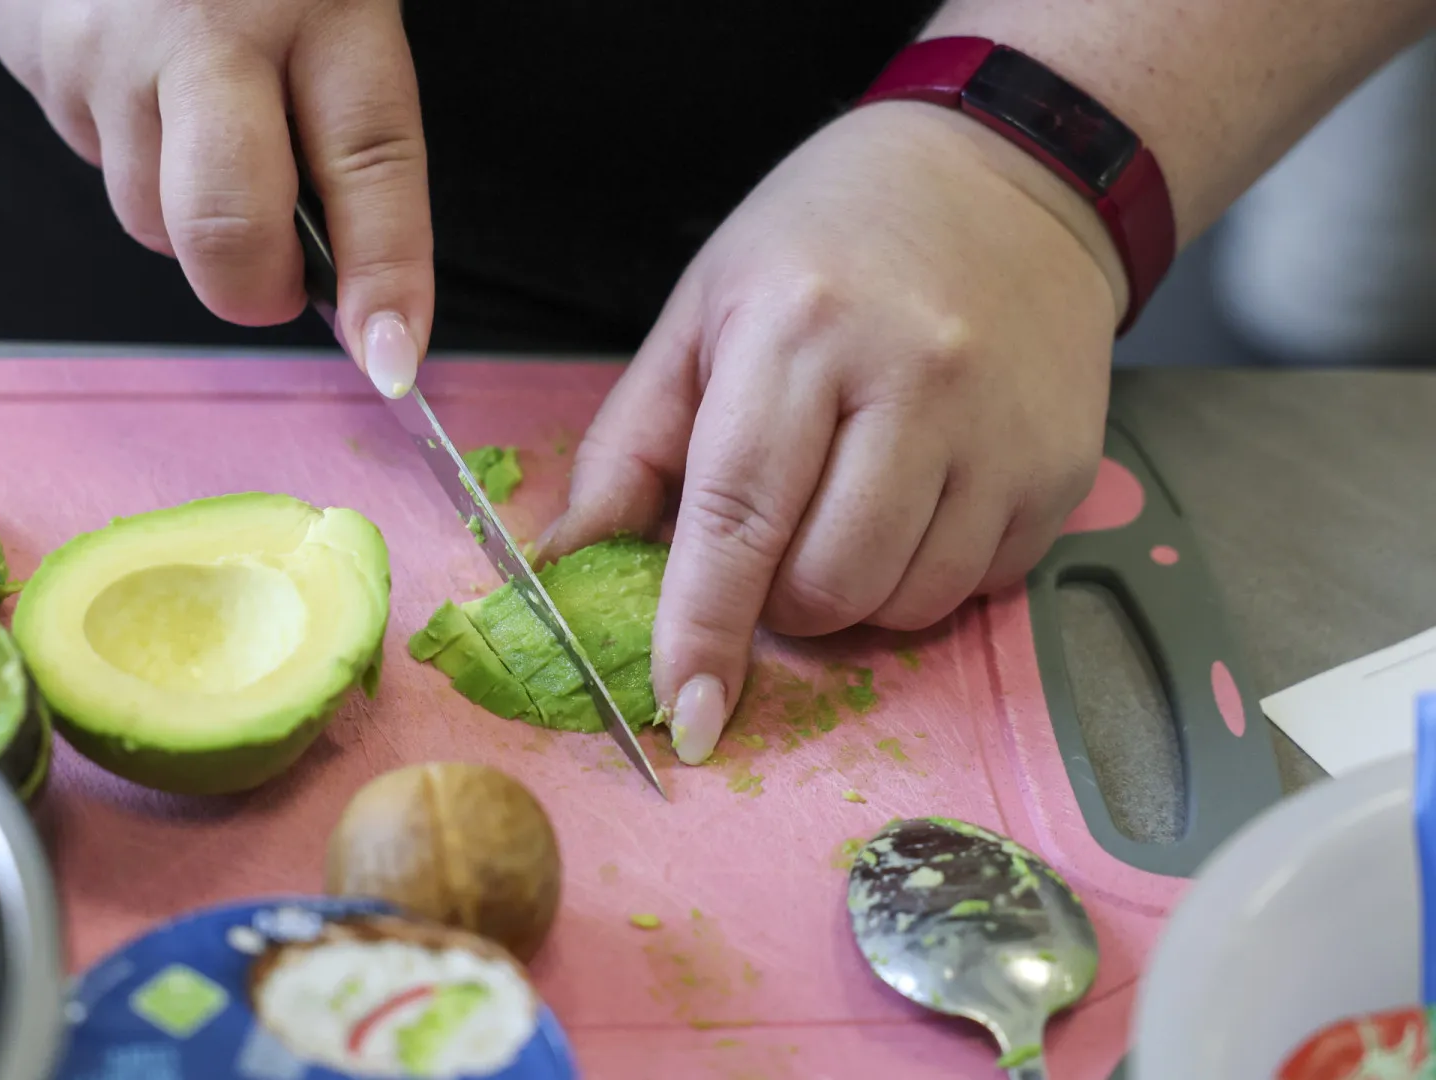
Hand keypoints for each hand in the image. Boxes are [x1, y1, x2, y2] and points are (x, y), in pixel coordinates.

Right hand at [0, 0, 431, 394]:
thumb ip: (347, 110)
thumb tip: (357, 278)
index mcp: (321, 0)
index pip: (369, 163)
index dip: (386, 277)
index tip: (392, 359)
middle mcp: (206, 31)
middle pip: (221, 225)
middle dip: (250, 287)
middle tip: (273, 278)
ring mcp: (104, 52)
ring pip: (148, 217)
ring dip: (185, 209)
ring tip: (202, 117)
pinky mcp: (34, 59)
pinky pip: (92, 160)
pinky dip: (128, 148)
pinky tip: (141, 77)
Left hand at [539, 102, 1126, 764]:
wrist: (1006, 179)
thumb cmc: (825, 245)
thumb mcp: (701, 314)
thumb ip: (627, 444)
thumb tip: (564, 561)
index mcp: (800, 331)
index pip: (738, 517)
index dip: (702, 630)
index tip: (684, 715)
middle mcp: (916, 380)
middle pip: (828, 584)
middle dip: (775, 604)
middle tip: (766, 542)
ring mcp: (1003, 430)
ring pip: (906, 604)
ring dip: (850, 598)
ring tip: (838, 511)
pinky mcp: (1064, 470)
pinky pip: (976, 588)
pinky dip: (924, 577)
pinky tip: (913, 500)